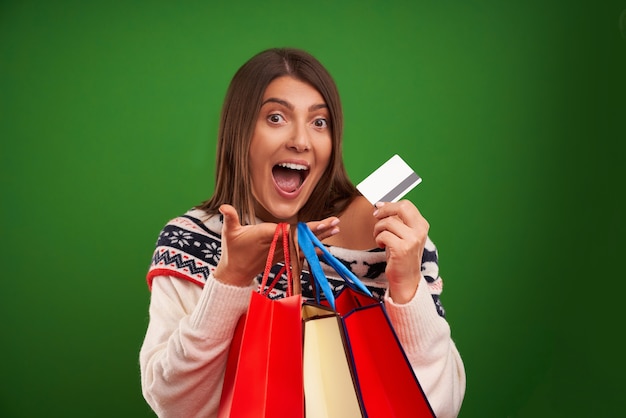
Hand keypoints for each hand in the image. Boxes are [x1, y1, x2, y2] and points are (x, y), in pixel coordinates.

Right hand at [213, 204, 338, 286]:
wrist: (235, 273)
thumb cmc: (232, 250)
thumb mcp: (229, 233)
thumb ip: (230, 218)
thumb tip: (224, 207)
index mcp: (268, 236)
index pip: (290, 230)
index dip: (306, 228)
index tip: (319, 224)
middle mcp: (279, 244)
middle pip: (303, 235)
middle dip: (320, 229)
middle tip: (335, 222)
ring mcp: (283, 251)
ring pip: (305, 242)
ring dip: (321, 235)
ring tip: (336, 228)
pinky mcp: (283, 255)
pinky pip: (301, 250)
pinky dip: (313, 247)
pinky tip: (325, 244)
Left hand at [373, 200, 428, 303]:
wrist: (406, 279)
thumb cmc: (401, 255)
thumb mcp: (403, 235)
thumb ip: (397, 221)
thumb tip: (381, 205)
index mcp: (421, 225)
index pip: (406, 205)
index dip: (390, 205)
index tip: (379, 207)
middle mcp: (420, 231)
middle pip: (401, 208)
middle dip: (384, 210)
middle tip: (376, 216)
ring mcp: (412, 240)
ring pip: (388, 222)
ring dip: (378, 229)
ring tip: (379, 237)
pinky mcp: (402, 249)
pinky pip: (383, 235)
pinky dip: (378, 239)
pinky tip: (382, 245)